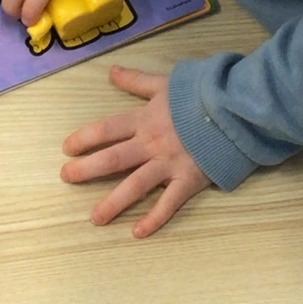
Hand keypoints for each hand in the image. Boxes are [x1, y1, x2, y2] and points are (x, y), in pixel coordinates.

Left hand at [61, 66, 209, 238]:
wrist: (236, 107)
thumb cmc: (202, 93)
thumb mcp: (166, 82)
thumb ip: (137, 81)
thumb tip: (111, 71)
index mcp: (145, 119)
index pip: (107, 129)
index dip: (84, 138)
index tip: (66, 148)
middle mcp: (151, 144)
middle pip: (113, 159)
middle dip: (87, 169)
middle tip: (66, 178)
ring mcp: (169, 164)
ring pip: (135, 185)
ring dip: (113, 202)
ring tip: (95, 218)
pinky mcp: (189, 179)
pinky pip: (169, 203)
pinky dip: (154, 218)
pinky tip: (137, 232)